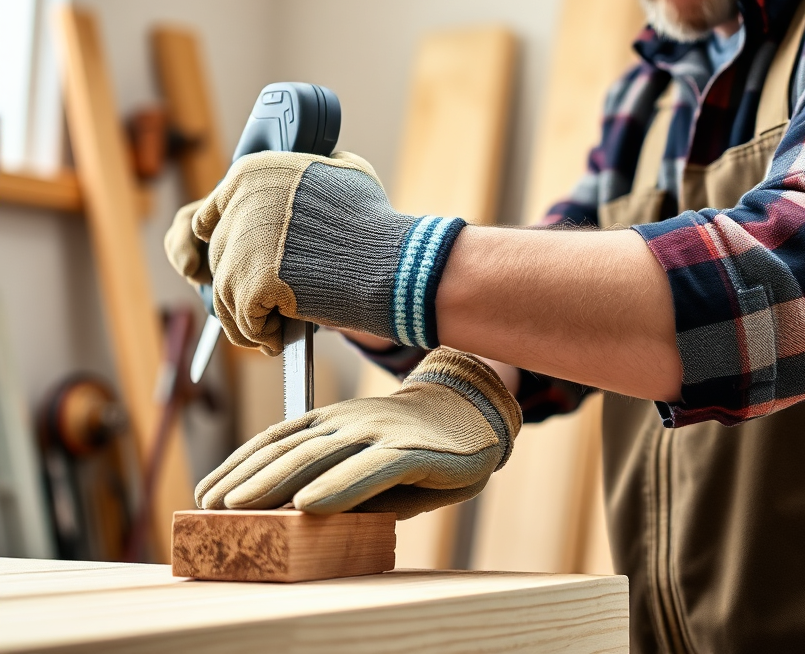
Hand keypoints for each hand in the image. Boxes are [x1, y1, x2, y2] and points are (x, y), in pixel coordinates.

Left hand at [164, 150, 465, 354]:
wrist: (390, 259)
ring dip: (249, 315)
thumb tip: (296, 177)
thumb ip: (301, 172)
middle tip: (271, 300)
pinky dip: (261, 334)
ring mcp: (242, 245)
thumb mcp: (338, 171)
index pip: (208, 217)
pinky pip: (242, 321)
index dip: (227, 245)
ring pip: (226, 294)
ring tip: (276, 324)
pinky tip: (282, 335)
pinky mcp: (250, 284)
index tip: (243, 264)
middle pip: (218, 260)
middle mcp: (238, 203)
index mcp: (251, 172)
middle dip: (243, 284)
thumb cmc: (371, 219)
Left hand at [194, 348, 521, 516]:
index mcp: (334, 420)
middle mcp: (349, 419)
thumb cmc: (413, 446)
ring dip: (274, 482)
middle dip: (245, 478)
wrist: (472, 413)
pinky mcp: (407, 449)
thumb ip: (334, 483)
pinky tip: (308, 505)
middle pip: (287, 448)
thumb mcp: (366, 462)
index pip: (277, 438)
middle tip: (209, 507)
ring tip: (241, 506)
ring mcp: (377, 431)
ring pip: (317, 456)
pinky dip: (335, 486)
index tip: (205, 493)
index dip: (239, 464)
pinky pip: (367, 469)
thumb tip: (291, 517)